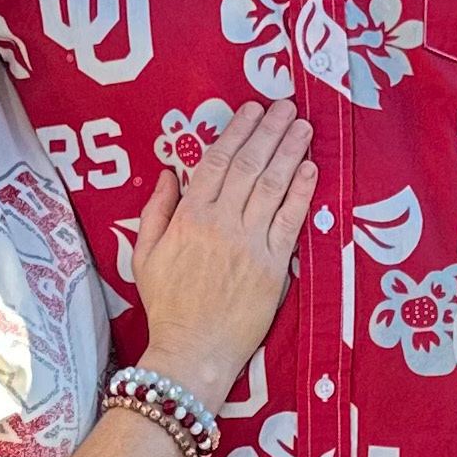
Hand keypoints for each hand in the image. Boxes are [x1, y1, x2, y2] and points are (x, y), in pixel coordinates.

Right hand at [128, 98, 316, 404]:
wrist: (191, 351)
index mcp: (189, 217)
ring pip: (272, 186)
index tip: (252, 109)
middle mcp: (221, 223)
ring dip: (290, 151)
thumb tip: (166, 173)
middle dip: (270, 131)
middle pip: (249, 165)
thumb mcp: (145, 255)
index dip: (237, 131)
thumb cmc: (167, 306)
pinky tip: (311, 169)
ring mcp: (249, 243)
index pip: (217, 161)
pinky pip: (290, 221)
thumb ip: (156, 211)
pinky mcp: (272, 266)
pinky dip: (301, 193)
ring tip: (303, 126)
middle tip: (286, 106)